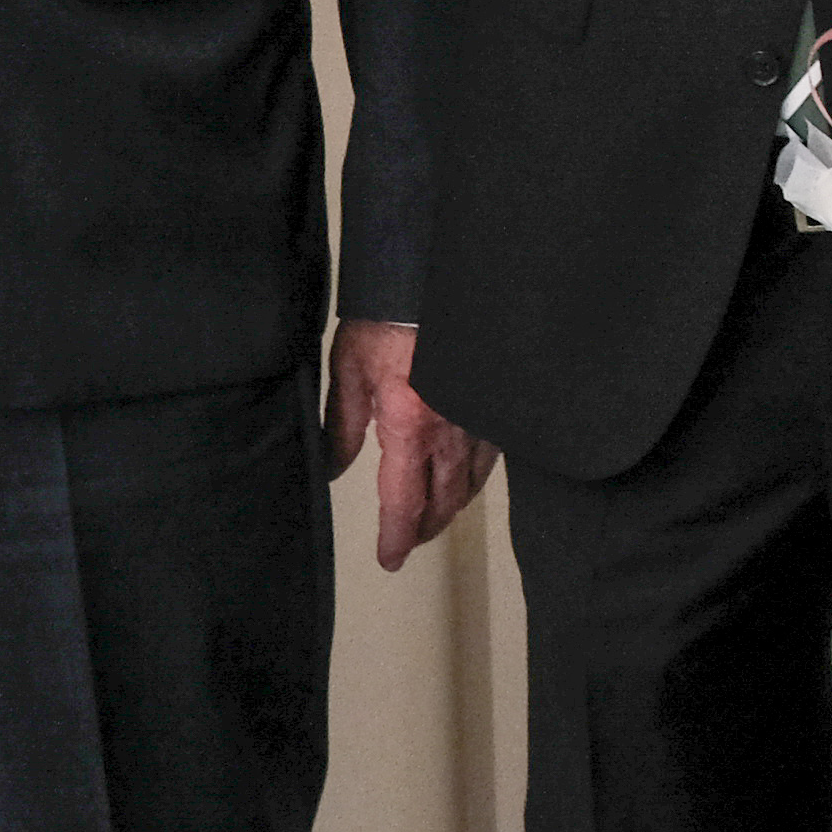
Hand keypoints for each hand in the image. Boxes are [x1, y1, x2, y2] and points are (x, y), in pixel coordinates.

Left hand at [322, 319, 487, 570]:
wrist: (433, 272)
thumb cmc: (388, 315)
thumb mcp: (350, 369)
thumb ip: (343, 426)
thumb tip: (336, 467)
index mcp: (410, 427)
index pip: (405, 502)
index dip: (397, 537)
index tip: (390, 558)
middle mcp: (451, 430)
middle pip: (445, 500)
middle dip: (426, 527)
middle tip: (409, 540)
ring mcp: (480, 415)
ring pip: (473, 480)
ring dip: (453, 505)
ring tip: (437, 515)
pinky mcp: (495, 398)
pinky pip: (492, 450)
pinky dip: (477, 473)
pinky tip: (468, 473)